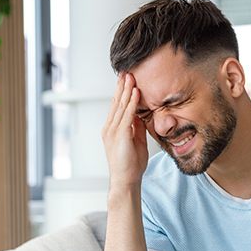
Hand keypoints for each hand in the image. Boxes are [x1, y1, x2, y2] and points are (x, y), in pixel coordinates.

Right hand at [102, 73, 148, 188]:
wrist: (126, 180)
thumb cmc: (131, 164)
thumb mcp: (136, 140)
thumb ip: (136, 126)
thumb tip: (141, 114)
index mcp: (112, 128)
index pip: (117, 105)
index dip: (121, 90)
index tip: (126, 77)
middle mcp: (110, 127)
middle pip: (116, 101)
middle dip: (122, 85)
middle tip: (126, 70)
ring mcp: (112, 131)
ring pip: (120, 105)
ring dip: (126, 89)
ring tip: (131, 76)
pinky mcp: (119, 136)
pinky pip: (127, 115)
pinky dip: (132, 103)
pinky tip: (135, 92)